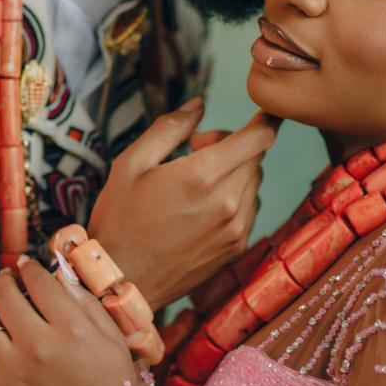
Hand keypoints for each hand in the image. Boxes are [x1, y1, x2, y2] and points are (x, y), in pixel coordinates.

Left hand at [0, 260, 133, 385]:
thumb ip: (86, 302)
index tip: (27, 266)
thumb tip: (59, 274)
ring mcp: (10, 368)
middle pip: (4, 294)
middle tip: (5, 278)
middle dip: (2, 278)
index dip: (30, 267)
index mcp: (70, 328)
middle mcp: (36, 344)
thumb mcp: (113, 338)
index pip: (39, 282)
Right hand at [89, 98, 278, 310]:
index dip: (266, 118)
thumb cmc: (119, 219)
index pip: (259, 136)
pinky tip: (202, 206)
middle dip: (232, 144)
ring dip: (234, 172)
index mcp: (203, 176)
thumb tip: (199, 105)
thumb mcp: (132, 163)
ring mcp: (236, 229)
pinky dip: (235, 198)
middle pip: (255, 156)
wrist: (120, 281)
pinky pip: (250, 209)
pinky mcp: (236, 248)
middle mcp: (229, 203)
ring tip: (195, 181)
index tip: (265, 110)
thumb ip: (170, 128)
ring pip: (254, 182)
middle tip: (195, 149)